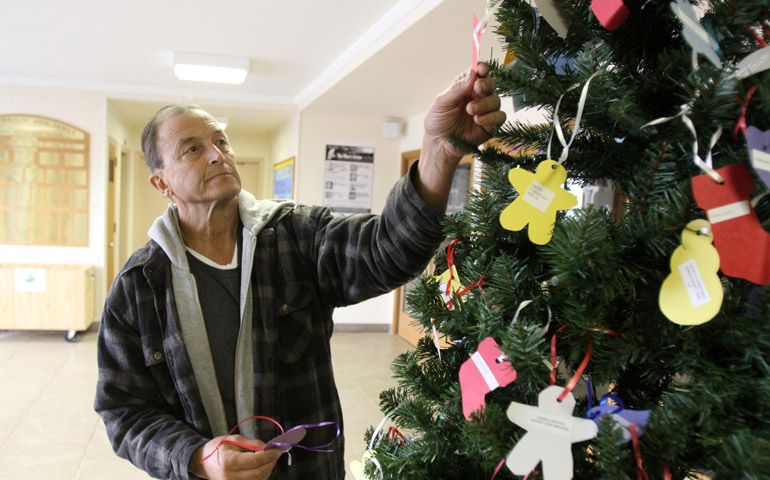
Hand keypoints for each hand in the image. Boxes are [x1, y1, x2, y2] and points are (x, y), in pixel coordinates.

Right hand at [189, 435, 282, 479]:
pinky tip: (262, 465)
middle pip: (259, 473)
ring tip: (269, 457)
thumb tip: (268, 447)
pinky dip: (262, 474)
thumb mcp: (233, 439)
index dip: (269, 455)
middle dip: (271, 462)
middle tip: (276, 452)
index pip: (254, 461)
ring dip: (268, 469)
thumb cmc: (217, 448)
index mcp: (228, 462)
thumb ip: (252, 443)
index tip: (277, 449)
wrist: (202, 463)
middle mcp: (230, 477)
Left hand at [416, 62, 505, 211]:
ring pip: (496, 100)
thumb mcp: (442, 103)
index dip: (482, 68)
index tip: (481, 68)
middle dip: (486, 84)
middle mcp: (478, 97)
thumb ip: (456, 89)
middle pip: (491, 84)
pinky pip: (499, 117)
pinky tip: (478, 120)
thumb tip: (472, 73)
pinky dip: (491, 117)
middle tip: (477, 88)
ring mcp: (486, 111)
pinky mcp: (491, 126)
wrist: (439, 144)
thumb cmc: (438, 121)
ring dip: (485, 103)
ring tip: (470, 110)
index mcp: (466, 87)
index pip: (478, 73)